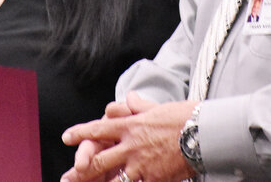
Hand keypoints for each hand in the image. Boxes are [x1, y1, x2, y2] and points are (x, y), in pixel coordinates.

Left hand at [61, 92, 198, 181]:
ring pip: (114, 180)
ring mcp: (142, 164)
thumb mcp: (158, 107)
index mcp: (131, 125)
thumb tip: (128, 96)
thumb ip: (139, 105)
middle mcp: (132, 145)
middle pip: (99, 160)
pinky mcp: (154, 178)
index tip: (66, 137)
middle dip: (81, 171)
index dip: (80, 133)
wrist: (205, 132)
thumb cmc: (184, 116)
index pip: (99, 128)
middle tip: (69, 176)